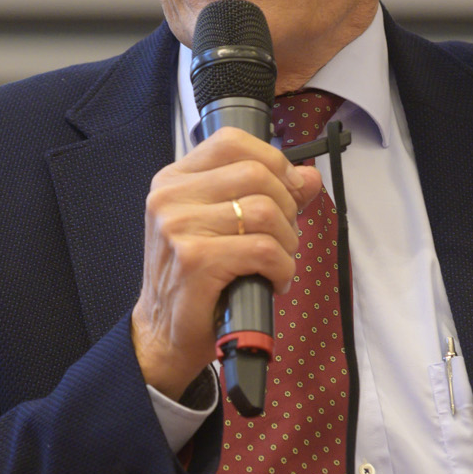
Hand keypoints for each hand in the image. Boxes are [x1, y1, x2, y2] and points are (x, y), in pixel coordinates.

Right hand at [131, 127, 321, 397]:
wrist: (163, 332)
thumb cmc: (196, 279)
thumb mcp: (226, 228)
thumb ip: (267, 195)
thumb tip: (309, 176)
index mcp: (174, 180)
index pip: (231, 141)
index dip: (273, 162)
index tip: (288, 190)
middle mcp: (169, 197)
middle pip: (256, 174)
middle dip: (286, 207)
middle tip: (284, 237)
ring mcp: (178, 227)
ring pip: (264, 212)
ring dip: (286, 243)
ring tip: (276, 262)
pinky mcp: (194, 260)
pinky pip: (263, 249)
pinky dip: (282, 269)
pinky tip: (272, 281)